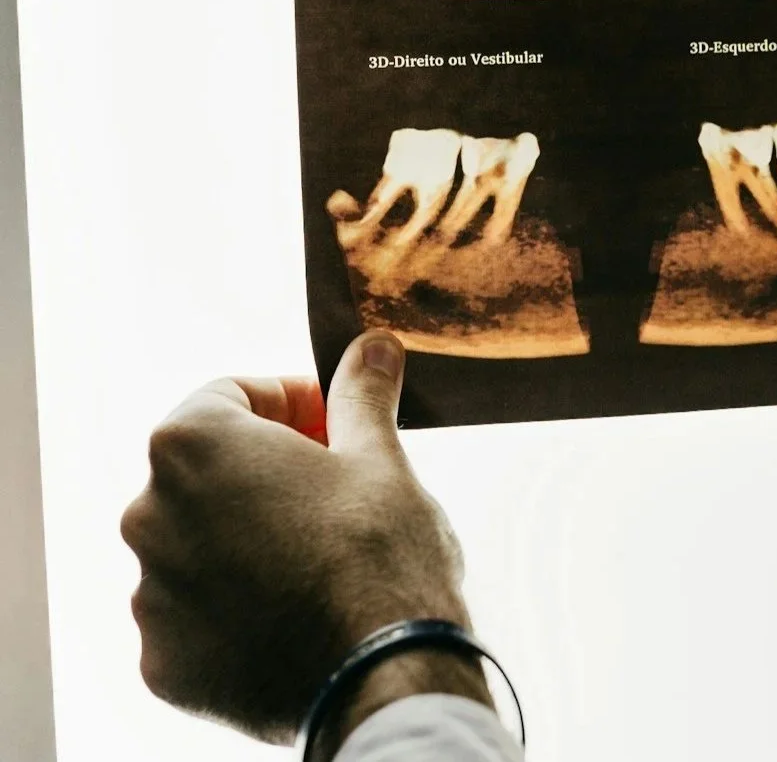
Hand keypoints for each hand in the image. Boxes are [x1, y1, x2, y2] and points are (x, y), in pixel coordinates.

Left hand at [121, 332, 488, 748]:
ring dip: (247, 541)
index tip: (334, 426)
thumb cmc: (381, 556)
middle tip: (336, 492)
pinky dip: (235, 608)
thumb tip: (372, 346)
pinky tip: (296, 614)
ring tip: (320, 562)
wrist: (382, 676)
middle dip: (266, 474)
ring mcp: (149, 594)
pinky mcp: (162, 660)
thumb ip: (360, 397)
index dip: (290, 403)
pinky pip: (196, 616)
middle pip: (208, 473)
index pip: (229, 396)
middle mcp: (149, 515)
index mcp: (193, 447)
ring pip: (199, 546)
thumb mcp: (382, 459)